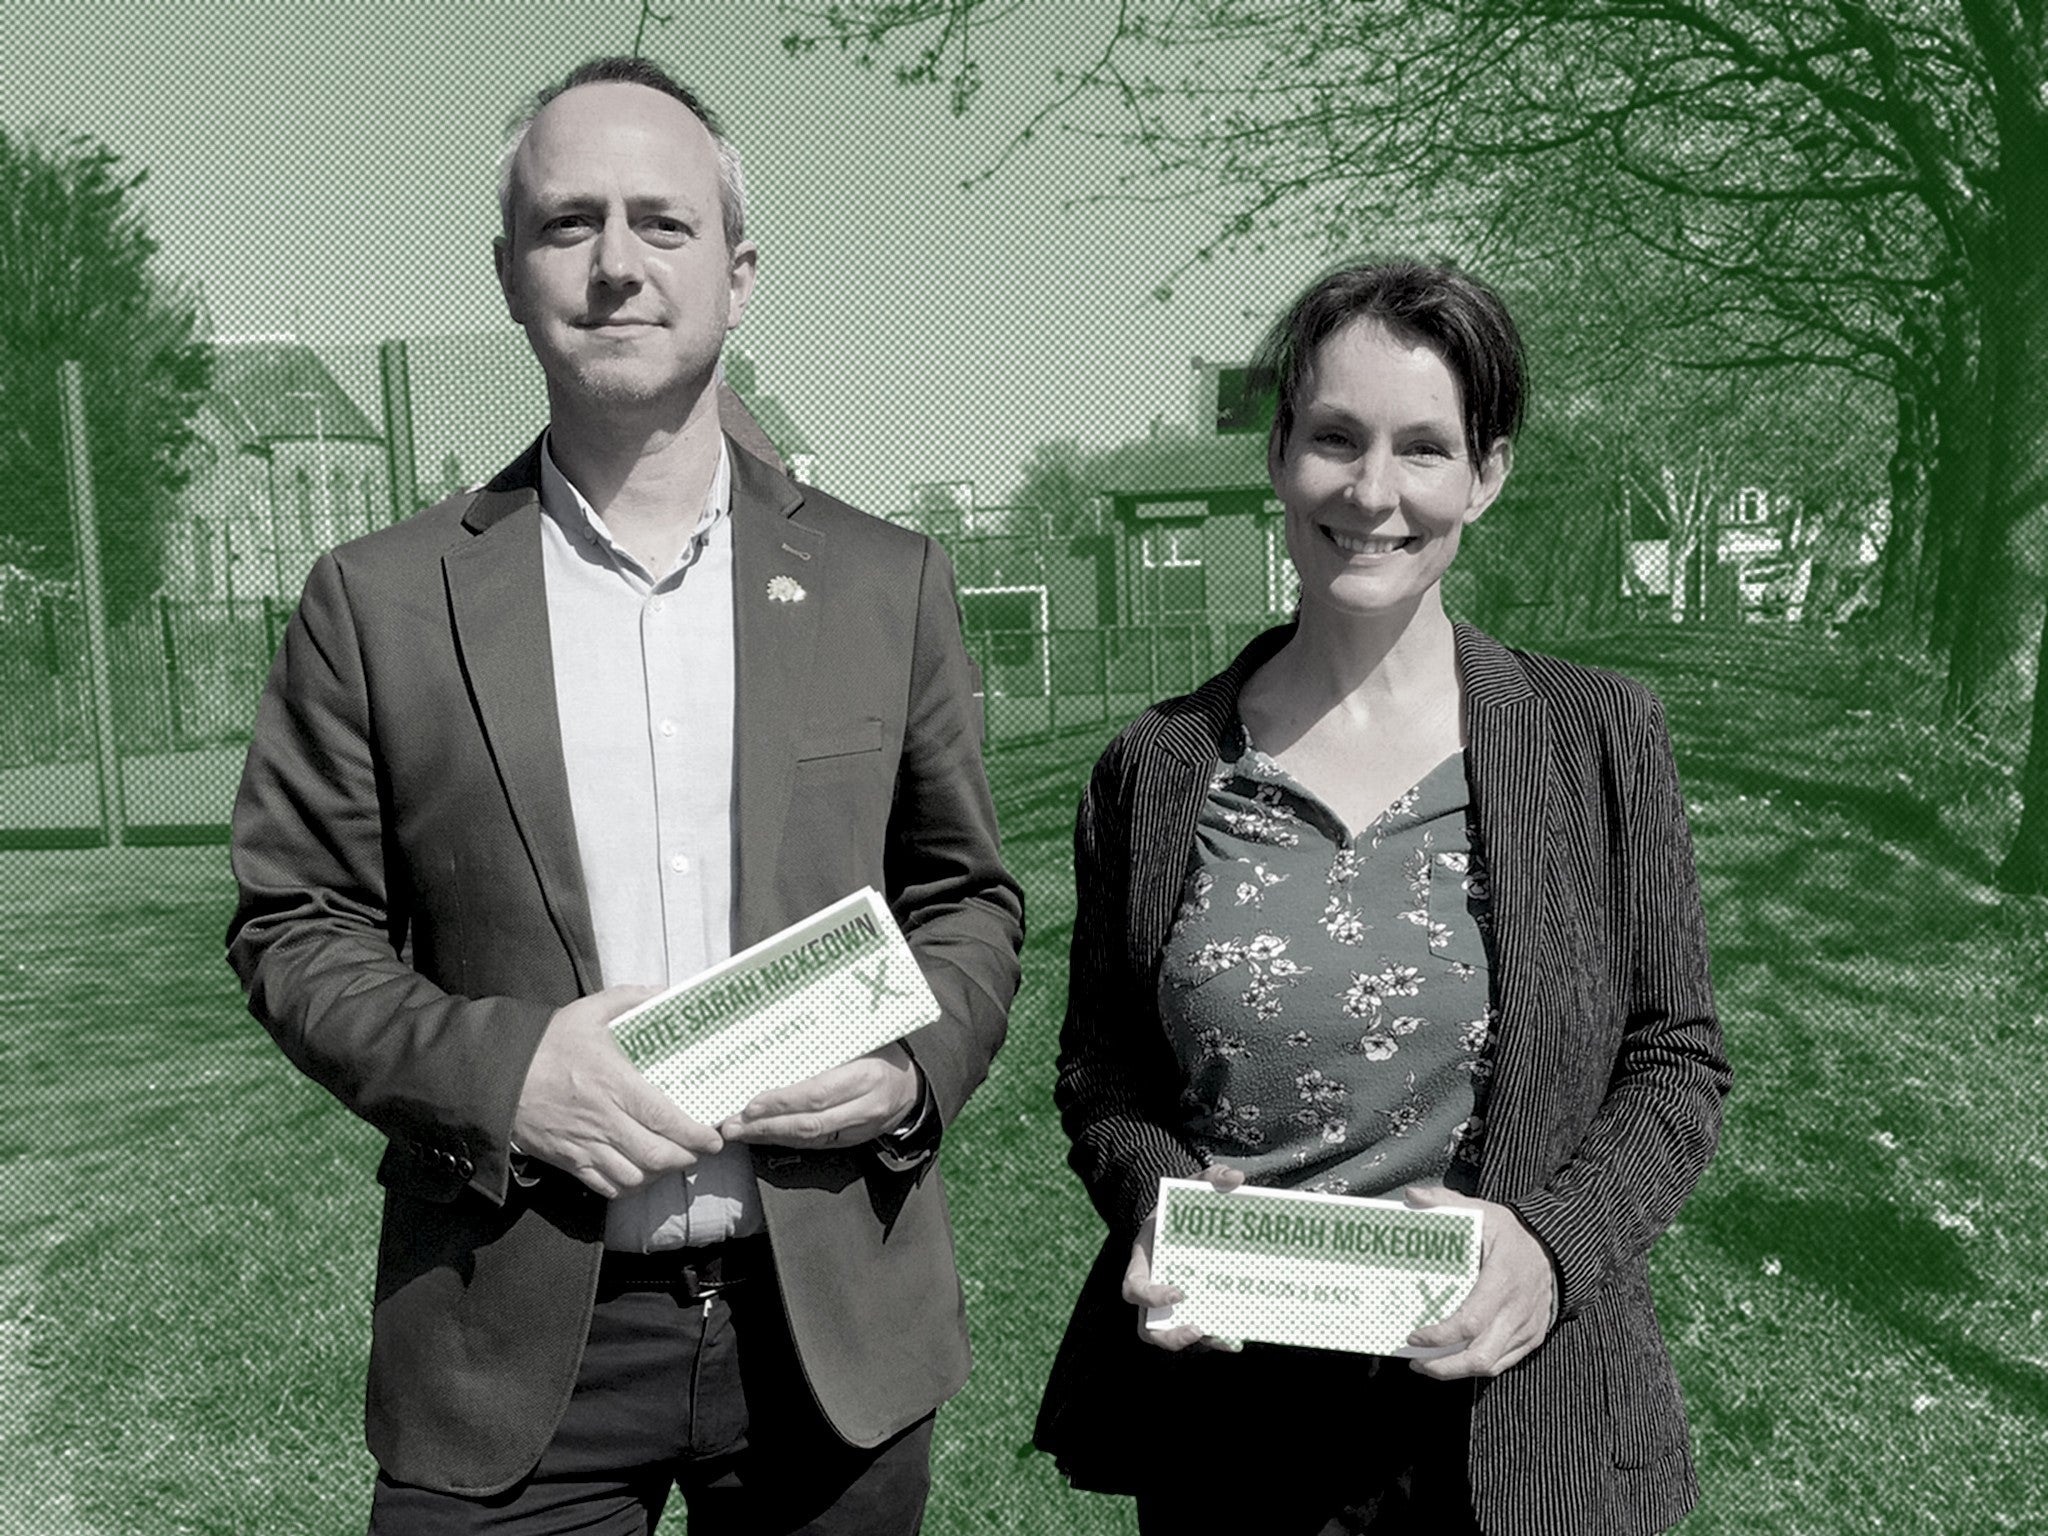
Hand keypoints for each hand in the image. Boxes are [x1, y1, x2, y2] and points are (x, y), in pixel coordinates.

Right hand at [512, 984, 724, 1198]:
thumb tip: (668, 991)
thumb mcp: (589, 1011)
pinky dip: (631, 1186)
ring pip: (635, 1176)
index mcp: (613, 1082)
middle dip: (686, 1157)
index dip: (694, 1134)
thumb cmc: (547, 1043)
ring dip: (660, 1173)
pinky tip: (641, 1173)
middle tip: (699, 1149)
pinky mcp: (569, 1162)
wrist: (496, 1076)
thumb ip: (631, 999)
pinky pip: (607, 1187)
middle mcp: (603, 1119)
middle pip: (656, 1154)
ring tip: (673, 1160)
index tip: (713, 1137)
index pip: (663, 1117)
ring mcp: (585, 1145)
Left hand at [718, 1042, 920, 1149]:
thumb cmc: (883, 1052)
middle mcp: (865, 1107)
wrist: (915, 1085)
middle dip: (767, 1127)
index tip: (751, 1104)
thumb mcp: (863, 1038)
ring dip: (770, 1137)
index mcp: (866, 1076)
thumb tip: (779, 1039)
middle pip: (809, 1124)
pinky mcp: (853, 1141)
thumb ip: (827, 1042)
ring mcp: (860, 1128)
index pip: (817, 1094)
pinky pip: (816, 1144)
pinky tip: (763, 1136)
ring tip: (740, 1133)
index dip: (782, 1102)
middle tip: (733, 1125)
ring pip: (810, 1139)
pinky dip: (786, 1140)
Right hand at [1123, 1162, 1245, 1352]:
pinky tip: (1236, 1338)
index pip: (1133, 1288)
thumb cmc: (1183, 1205)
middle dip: (1169, 1336)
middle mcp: (1152, 1288)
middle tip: (1198, 1330)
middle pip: (1146, 1328)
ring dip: (1197, 1343)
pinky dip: (1213, 1339)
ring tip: (1226, 1340)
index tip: (1180, 1292)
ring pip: (1170, 1337)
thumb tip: (1236, 1179)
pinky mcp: (1188, 1310)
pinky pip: (1195, 1332)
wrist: (1183, 1218)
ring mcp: (1168, 1304)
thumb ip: (1212, 1177)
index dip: (1151, 1295)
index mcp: (1144, 1261)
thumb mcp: (1193, 1185)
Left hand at [1401, 1185, 1556, 1378]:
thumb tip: (1413, 1197)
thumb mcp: (1482, 1211)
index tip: (1414, 1336)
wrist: (1557, 1249)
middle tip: (1416, 1361)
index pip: (1470, 1322)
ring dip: (1457, 1371)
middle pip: (1480, 1356)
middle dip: (1445, 1367)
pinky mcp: (1532, 1337)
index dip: (1440, 1336)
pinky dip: (1478, 1367)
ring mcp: (1526, 1328)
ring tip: (1429, 1365)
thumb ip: (1446, 1202)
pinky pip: (1504, 1362)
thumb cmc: (1513, 1233)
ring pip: (1491, 1365)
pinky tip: (1456, 1361)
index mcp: (1501, 1281)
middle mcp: (1516, 1311)